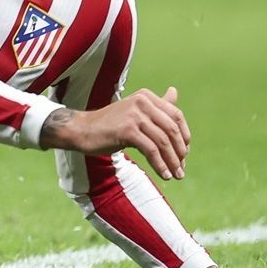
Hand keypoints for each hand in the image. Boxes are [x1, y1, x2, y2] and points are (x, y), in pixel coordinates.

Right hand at [42, 87, 191, 179]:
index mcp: (146, 96)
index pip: (176, 116)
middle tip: (181, 169)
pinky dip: (160, 165)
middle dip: (179, 152)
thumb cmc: (110, 123)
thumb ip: (157, 104)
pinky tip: (163, 175)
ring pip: (163, 142)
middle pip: (171, 130)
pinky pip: (151, 150)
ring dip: (172, 162)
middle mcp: (142, 102)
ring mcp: (134, 115)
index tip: (184, 153)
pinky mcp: (127, 130)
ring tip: (175, 175)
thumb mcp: (135, 110)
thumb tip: (175, 92)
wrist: (82, 130)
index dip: (184, 136)